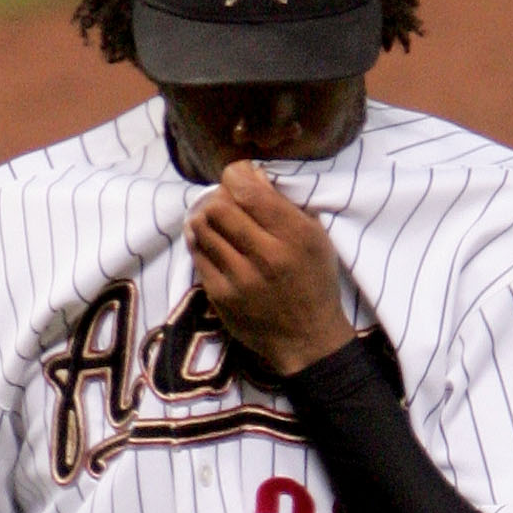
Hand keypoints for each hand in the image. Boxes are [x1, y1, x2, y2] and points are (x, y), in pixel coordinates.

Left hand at [185, 160, 352, 380]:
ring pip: (202, 228)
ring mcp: (240, 278)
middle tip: (225, 203)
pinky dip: (200, 242)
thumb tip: (251, 173)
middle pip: (218, 206)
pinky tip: (209, 242)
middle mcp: (266, 255)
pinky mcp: (221, 297)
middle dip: (218, 198)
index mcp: (294, 235)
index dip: (236, 176)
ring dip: (205, 218)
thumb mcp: (314, 236)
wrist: (307, 338)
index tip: (239, 180)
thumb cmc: (313, 280)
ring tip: (214, 221)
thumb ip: (285, 204)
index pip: (246, 188)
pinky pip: (198, 256)